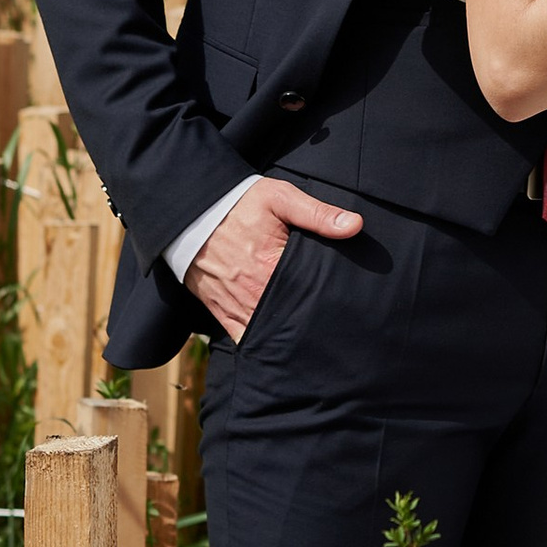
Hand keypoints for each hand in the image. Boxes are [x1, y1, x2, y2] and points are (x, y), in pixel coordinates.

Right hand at [184, 177, 362, 337]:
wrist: (191, 214)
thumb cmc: (239, 204)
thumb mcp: (280, 198)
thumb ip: (317, 213)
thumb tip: (354, 226)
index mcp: (272, 266)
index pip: (311, 295)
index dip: (330, 302)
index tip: (347, 307)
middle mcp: (255, 293)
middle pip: (292, 320)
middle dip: (313, 325)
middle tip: (336, 331)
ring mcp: (237, 306)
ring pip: (269, 334)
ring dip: (289, 337)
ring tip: (314, 343)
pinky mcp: (222, 312)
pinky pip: (244, 338)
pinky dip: (262, 344)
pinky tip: (281, 349)